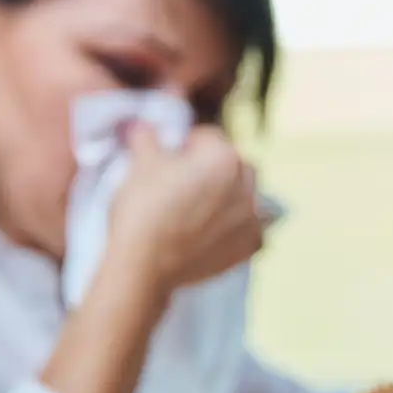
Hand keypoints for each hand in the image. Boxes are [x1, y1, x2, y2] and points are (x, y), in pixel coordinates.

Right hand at [106, 122, 265, 296]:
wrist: (143, 267)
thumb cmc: (142, 209)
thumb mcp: (140, 163)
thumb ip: (146, 136)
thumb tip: (141, 125)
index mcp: (224, 155)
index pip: (207, 137)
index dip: (185, 145)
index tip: (170, 160)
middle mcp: (247, 184)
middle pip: (232, 164)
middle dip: (212, 168)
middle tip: (183, 185)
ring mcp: (253, 218)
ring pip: (245, 194)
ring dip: (228, 195)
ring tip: (197, 209)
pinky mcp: (250, 246)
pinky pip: (250, 226)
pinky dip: (236, 226)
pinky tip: (212, 232)